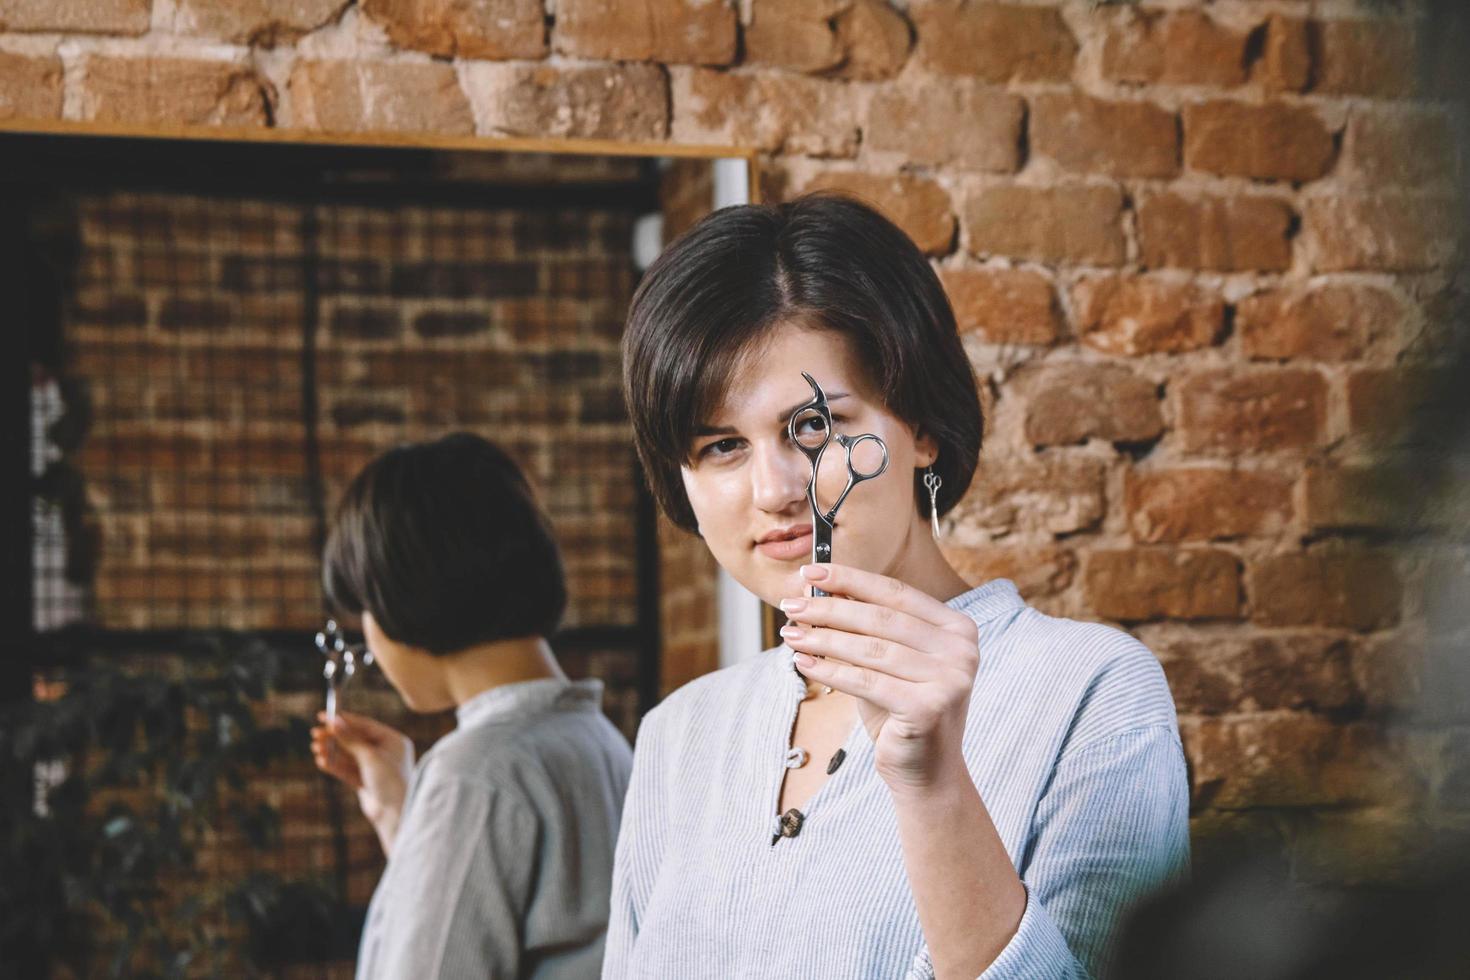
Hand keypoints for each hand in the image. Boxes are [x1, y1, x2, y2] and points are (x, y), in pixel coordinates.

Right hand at [310, 709, 414, 855]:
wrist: (395, 813)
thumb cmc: (390, 781)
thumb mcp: (370, 757)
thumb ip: (351, 740)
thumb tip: (335, 721)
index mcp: (393, 741)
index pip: (365, 725)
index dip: (344, 720)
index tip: (324, 716)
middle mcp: (385, 752)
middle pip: (355, 740)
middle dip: (334, 737)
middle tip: (315, 734)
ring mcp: (375, 768)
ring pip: (349, 755)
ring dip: (332, 751)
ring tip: (315, 748)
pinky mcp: (365, 782)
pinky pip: (347, 769)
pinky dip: (335, 765)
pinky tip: (322, 761)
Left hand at [779, 563, 980, 794]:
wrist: (927, 773)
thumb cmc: (901, 712)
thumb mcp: (885, 663)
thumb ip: (864, 627)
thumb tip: (819, 589)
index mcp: (957, 628)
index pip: (895, 593)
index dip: (850, 579)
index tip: (811, 571)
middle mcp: (961, 650)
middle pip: (881, 618)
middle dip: (829, 608)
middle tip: (791, 605)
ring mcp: (950, 678)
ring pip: (870, 649)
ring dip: (823, 639)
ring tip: (791, 634)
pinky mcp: (929, 707)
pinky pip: (866, 681)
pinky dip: (829, 671)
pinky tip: (803, 663)